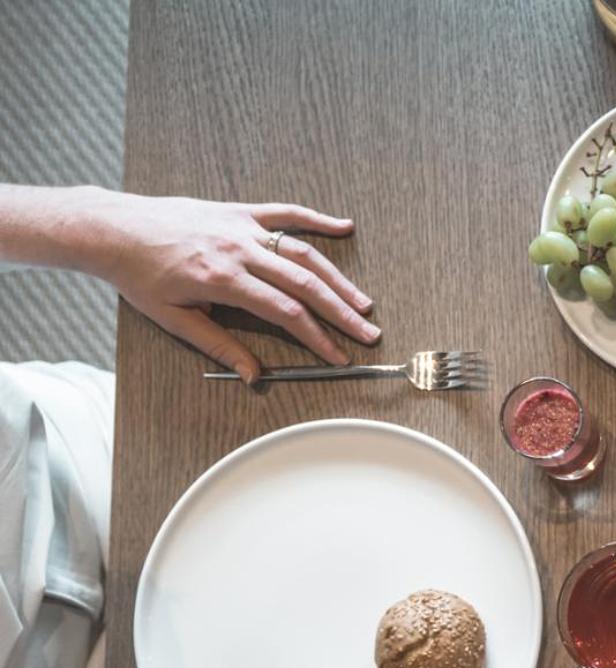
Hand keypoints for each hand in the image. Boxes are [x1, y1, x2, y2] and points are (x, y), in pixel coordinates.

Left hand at [77, 189, 378, 382]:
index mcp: (223, 280)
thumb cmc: (138, 275)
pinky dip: (317, 219)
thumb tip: (254, 375)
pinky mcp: (239, 211)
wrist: (113, 229)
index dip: (317, 337)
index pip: (286, 313)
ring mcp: (242, 227)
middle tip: (369, 333)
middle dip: (341, 312)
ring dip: (339, 278)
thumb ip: (219, 345)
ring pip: (303, 253)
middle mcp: (239, 251)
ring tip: (363, 302)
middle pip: (305, 284)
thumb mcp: (174, 319)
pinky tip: (345, 227)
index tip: (338, 356)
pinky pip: (286, 213)